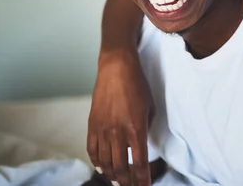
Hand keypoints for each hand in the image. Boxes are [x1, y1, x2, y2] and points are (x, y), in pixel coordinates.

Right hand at [87, 49, 154, 185]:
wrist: (117, 68)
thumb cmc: (138, 85)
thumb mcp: (150, 107)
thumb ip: (146, 127)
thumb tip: (142, 143)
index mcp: (136, 128)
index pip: (139, 162)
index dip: (142, 179)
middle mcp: (118, 132)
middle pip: (121, 167)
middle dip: (127, 182)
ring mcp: (102, 129)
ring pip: (105, 162)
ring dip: (112, 175)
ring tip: (118, 182)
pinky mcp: (92, 124)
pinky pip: (92, 150)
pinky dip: (97, 162)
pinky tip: (102, 168)